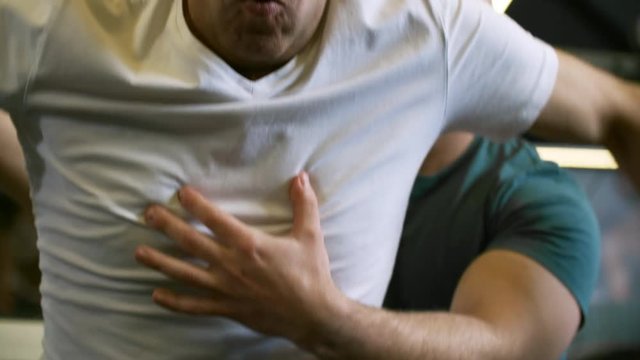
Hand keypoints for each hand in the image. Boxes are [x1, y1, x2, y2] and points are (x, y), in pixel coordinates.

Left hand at [135, 172, 343, 346]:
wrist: (313, 315)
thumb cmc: (311, 273)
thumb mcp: (310, 235)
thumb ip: (304, 204)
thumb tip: (300, 176)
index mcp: (250, 244)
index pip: (215, 219)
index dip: (196, 204)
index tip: (180, 192)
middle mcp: (231, 265)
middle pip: (191, 242)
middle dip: (167, 226)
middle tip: (147, 214)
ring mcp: (225, 289)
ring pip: (184, 273)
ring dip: (160, 262)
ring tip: (139, 252)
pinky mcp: (226, 308)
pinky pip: (194, 306)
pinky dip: (174, 301)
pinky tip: (156, 294)